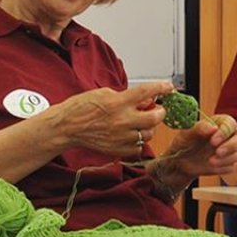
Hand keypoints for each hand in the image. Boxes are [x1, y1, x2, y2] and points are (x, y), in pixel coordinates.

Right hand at [43, 82, 170, 156]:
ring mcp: (121, 137)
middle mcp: (122, 120)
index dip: (162, 87)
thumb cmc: (81, 108)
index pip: (148, 92)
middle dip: (160, 112)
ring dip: (148, 127)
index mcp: (118, 102)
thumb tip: (144, 101)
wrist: (67, 127)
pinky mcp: (118, 149)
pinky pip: (138, 147)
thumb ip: (126, 97)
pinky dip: (138, 140)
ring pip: (149, 134)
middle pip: (155, 118)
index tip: (169, 87)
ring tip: (140, 122)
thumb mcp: (104, 93)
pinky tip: (131, 134)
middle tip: (157, 109)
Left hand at [165, 114, 236, 176]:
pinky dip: (223, 167)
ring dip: (226, 159)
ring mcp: (231, 149)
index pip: (230, 123)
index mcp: (219, 122)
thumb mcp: (186, 134)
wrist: (181, 161)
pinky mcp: (229, 162)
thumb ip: (199, 128)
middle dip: (232, 145)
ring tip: (210, 161)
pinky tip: (210, 166)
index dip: (224, 132)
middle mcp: (229, 134)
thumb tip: (213, 128)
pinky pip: (233, 166)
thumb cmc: (184, 142)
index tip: (213, 141)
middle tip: (218, 152)